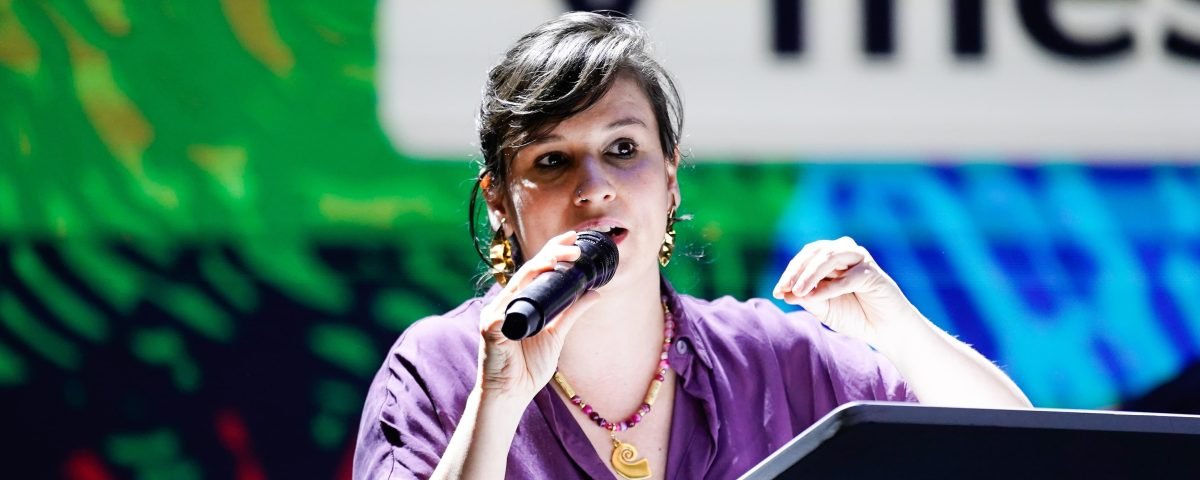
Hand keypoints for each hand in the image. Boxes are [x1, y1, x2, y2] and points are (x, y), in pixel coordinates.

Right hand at [476, 231, 600, 402]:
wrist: (511, 395)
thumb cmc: (528, 367)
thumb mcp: (557, 335)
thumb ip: (572, 312)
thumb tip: (594, 292)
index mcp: (519, 302)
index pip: (536, 270)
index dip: (552, 251)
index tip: (573, 238)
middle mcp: (504, 303)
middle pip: (528, 269)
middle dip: (551, 252)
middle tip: (574, 242)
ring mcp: (494, 313)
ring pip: (519, 282)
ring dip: (541, 266)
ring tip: (563, 257)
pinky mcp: (489, 327)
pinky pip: (507, 308)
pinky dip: (523, 296)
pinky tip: (539, 284)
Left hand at [772, 236, 916, 347]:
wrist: (886, 330)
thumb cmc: (855, 316)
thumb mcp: (824, 308)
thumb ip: (806, 298)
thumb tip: (784, 293)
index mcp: (831, 258)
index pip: (805, 257)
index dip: (789, 273)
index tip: (777, 292)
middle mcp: (845, 253)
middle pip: (815, 252)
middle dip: (796, 270)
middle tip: (784, 289)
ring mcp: (859, 260)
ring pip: (829, 257)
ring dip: (810, 274)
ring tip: (798, 291)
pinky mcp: (872, 273)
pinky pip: (847, 277)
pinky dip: (829, 287)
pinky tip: (816, 297)